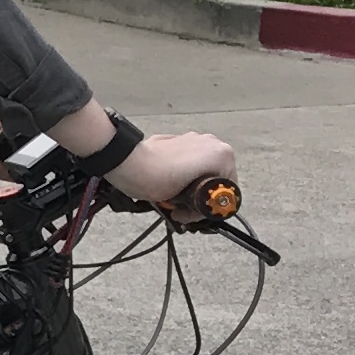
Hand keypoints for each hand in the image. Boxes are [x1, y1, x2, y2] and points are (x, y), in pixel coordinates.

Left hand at [110, 129, 238, 211]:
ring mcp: (195, 139)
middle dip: (199, 198)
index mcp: (222, 155)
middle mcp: (212, 143)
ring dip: (190, 188)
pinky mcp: (178, 140)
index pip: (228, 191)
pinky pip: (187, 163)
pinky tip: (168, 187)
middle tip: (182, 211)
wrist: (126, 162)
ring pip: (201, 172)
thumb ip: (202, 201)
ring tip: (172, 200)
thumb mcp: (187, 198)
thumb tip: (198, 208)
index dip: (211, 208)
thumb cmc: (155, 177)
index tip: (194, 215)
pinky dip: (182, 176)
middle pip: (215, 180)